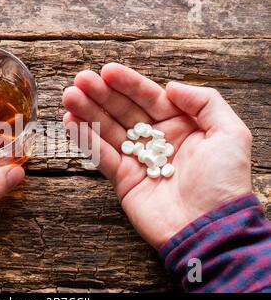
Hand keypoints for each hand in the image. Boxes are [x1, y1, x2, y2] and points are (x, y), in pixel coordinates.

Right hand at [62, 63, 251, 248]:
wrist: (210, 228)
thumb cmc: (224, 182)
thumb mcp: (230, 133)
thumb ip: (204, 102)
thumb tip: (170, 86)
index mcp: (180, 125)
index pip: (149, 98)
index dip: (128, 84)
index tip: (107, 71)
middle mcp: (156, 140)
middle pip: (123, 111)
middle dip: (101, 94)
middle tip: (80, 80)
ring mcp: (138, 160)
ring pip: (108, 130)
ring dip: (88, 112)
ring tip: (69, 96)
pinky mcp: (123, 180)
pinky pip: (102, 156)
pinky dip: (86, 140)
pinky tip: (72, 122)